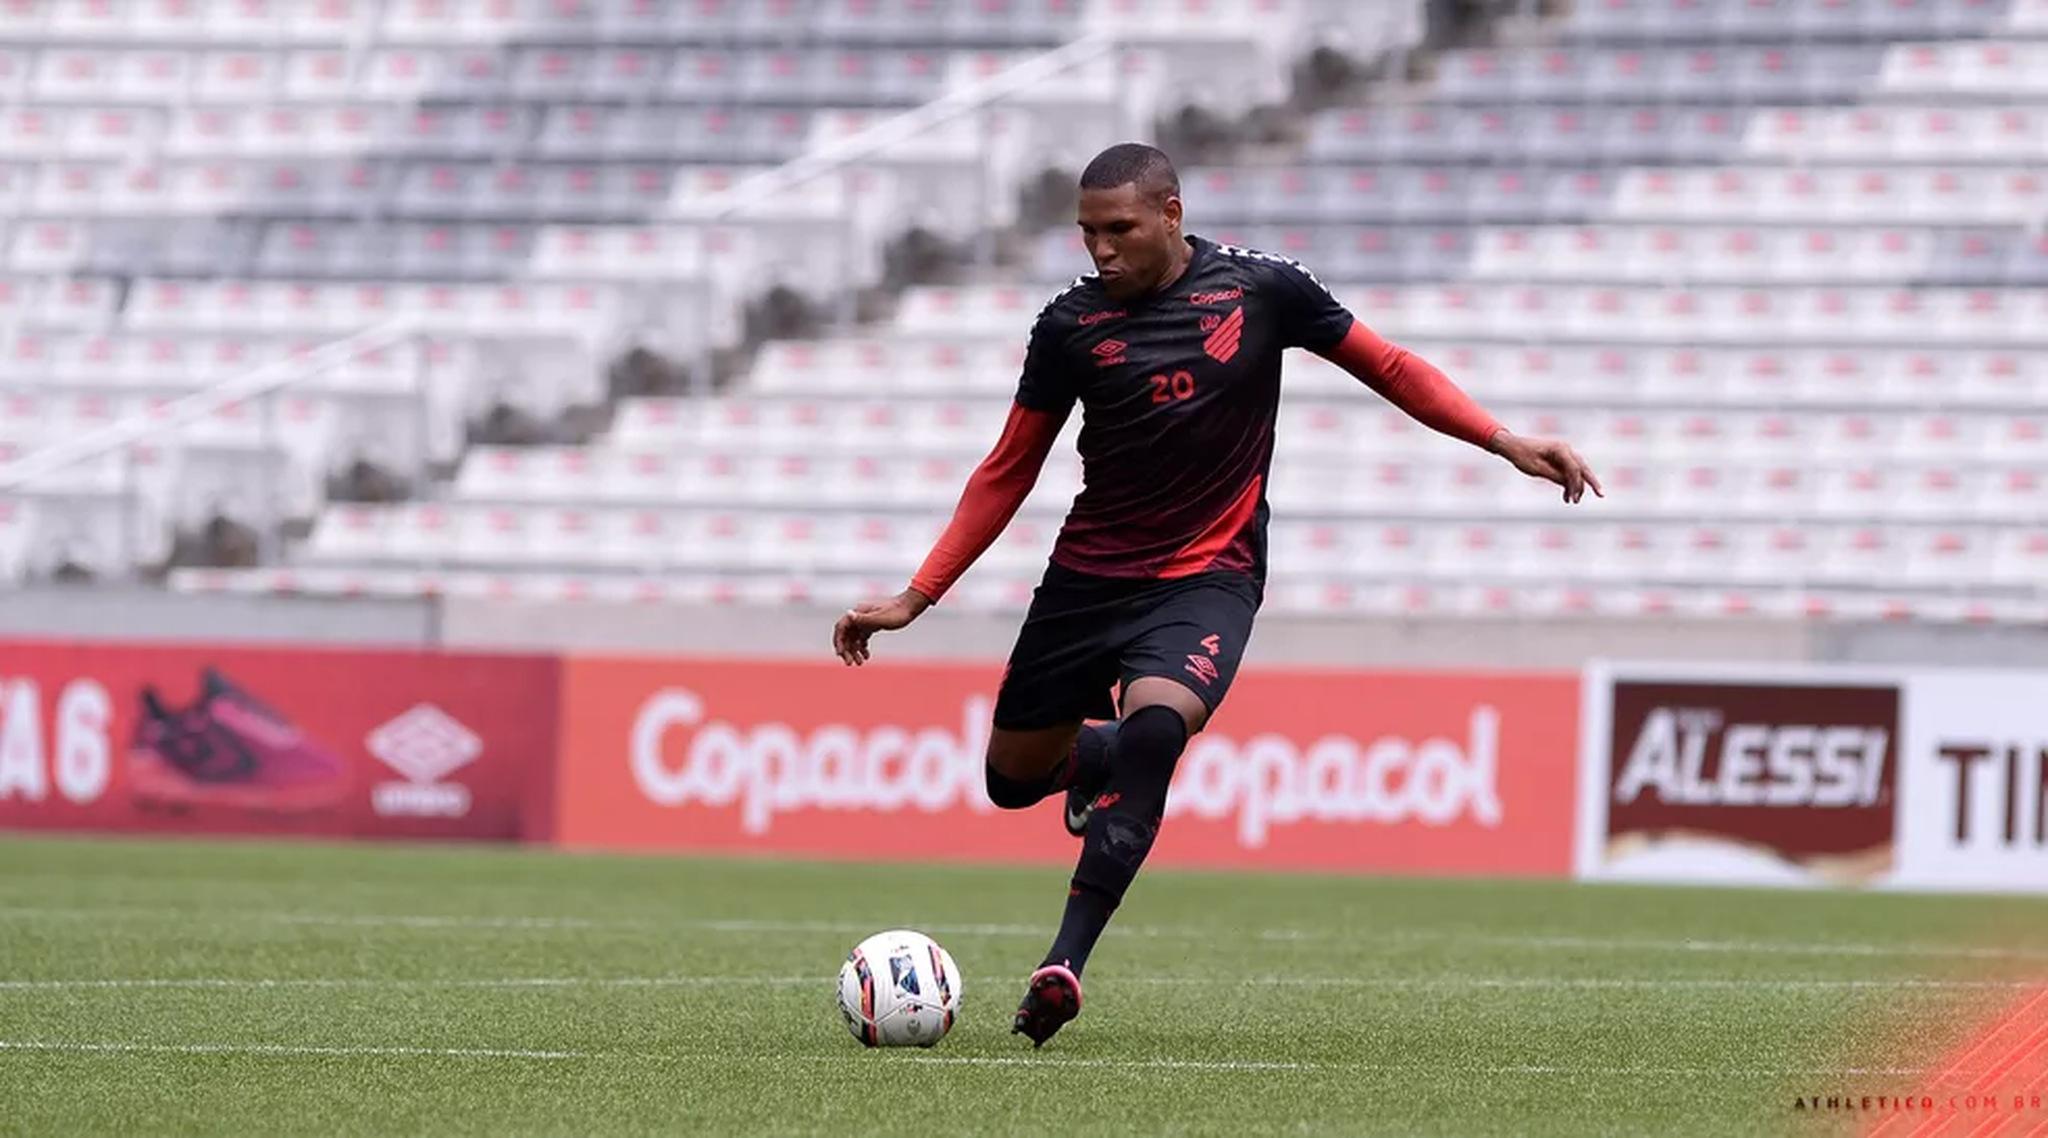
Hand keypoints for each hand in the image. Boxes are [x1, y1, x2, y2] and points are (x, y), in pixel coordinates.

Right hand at [832, 588, 932, 665]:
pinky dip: (862, 647)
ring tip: (859, 663)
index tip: (841, 654)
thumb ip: (864, 619)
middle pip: (846, 634)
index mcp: (858, 612)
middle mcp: (859, 615)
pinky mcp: (872, 624)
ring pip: (854, 637)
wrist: (910, 607)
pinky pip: (862, 637)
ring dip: (854, 650)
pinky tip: (866, 656)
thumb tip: (848, 614)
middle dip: (846, 650)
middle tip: (850, 663)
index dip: (839, 641)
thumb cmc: (897, 612)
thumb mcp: (881, 618)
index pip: (841, 627)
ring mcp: (865, 620)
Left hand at [1489, 429, 1603, 503]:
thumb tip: (1570, 485)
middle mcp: (1565, 449)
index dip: (1576, 483)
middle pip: (1583, 467)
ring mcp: (1564, 453)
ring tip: (1575, 501)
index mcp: (1560, 448)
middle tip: (1601, 495)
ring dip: (1577, 486)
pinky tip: (1567, 496)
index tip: (1573, 498)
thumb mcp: (1537, 469)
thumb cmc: (1522, 456)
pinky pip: (1569, 472)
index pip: (1574, 468)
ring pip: (1578, 470)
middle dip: (1591, 482)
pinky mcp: (1559, 459)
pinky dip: (1569, 483)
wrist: (1513, 447)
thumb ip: (1554, 476)